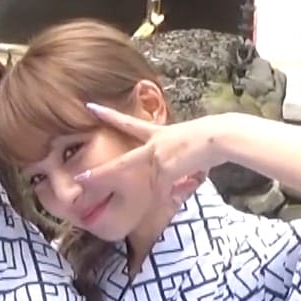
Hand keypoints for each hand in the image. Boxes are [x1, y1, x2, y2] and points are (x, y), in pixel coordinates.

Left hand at [74, 103, 213, 208]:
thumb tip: (177, 174)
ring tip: (148, 189)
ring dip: (148, 191)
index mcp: (158, 134)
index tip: (89, 107)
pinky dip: (172, 193)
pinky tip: (184, 185)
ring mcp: (157, 157)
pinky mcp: (164, 169)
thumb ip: (175, 157)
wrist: (219, 136)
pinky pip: (163, 190)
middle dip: (101, 174)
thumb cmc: (211, 137)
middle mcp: (153, 145)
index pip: (128, 123)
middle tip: (81, 178)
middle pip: (121, 164)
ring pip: (143, 182)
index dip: (108, 115)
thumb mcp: (187, 143)